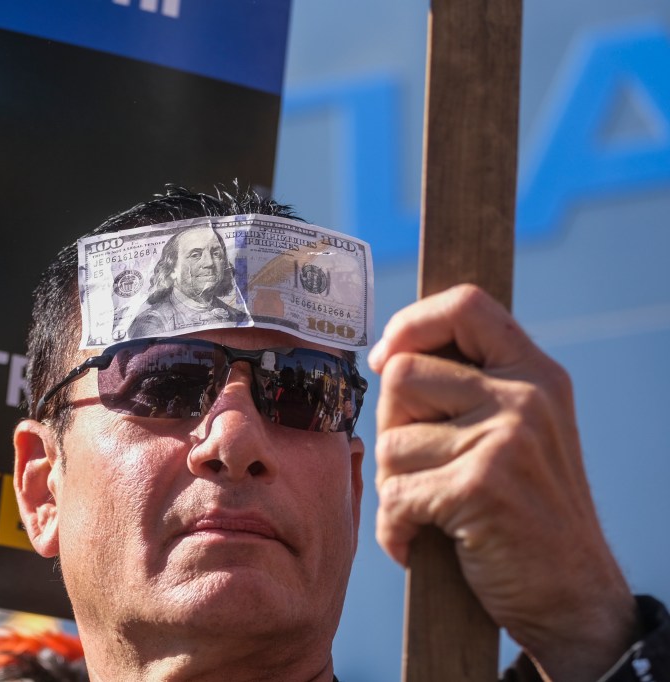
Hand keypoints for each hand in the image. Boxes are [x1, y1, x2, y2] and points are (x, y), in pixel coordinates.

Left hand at [369, 284, 637, 680]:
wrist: (573, 596)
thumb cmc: (525, 512)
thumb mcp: (519, 431)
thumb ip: (471, 387)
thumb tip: (390, 355)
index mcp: (535, 373)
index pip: (465, 305)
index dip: (411, 323)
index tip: (386, 356)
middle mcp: (526, 396)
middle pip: (404, 375)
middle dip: (392, 426)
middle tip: (418, 468)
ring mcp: (507, 440)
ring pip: (391, 441)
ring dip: (393, 484)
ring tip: (429, 509)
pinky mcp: (481, 487)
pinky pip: (395, 494)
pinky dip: (394, 528)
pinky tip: (417, 541)